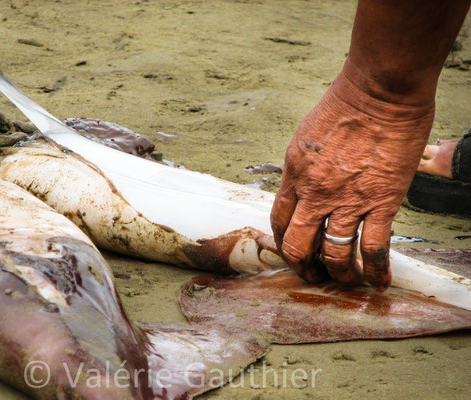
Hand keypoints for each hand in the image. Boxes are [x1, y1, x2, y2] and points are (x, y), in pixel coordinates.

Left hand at [271, 65, 434, 289]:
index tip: (290, 251)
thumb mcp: (306, 138)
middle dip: (303, 267)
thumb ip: (302, 167)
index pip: (279, 221)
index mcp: (294, 175)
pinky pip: (373, 246)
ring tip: (346, 280)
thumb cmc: (344, 107)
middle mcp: (315, 194)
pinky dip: (375, 269)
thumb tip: (304, 187)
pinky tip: (377, 280)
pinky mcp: (380, 203)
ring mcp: (347, 201)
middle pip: (299, 245)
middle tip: (313, 275)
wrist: (379, 94)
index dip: (283, 243)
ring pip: (335, 254)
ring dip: (339, 274)